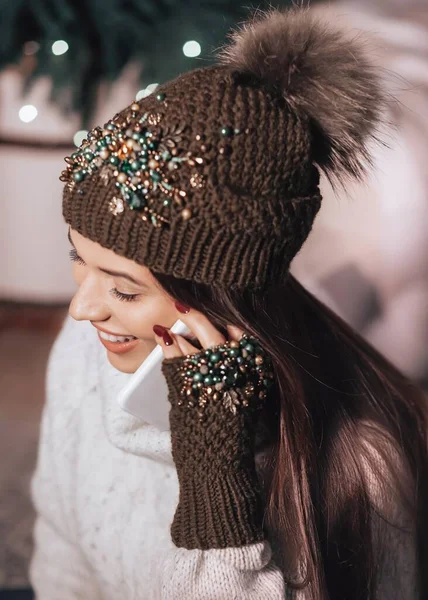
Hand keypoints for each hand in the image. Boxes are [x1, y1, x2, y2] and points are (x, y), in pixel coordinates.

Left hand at [153, 303, 273, 549]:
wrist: (218, 473)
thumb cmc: (228, 439)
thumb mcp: (243, 402)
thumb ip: (237, 373)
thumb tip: (225, 344)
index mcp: (256, 375)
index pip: (244, 334)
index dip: (228, 316)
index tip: (218, 303)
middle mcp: (237, 371)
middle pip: (220, 329)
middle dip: (201, 311)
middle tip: (187, 300)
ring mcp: (211, 377)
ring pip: (197, 338)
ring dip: (184, 322)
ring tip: (175, 310)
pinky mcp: (188, 386)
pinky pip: (176, 355)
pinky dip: (166, 342)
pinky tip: (161, 334)